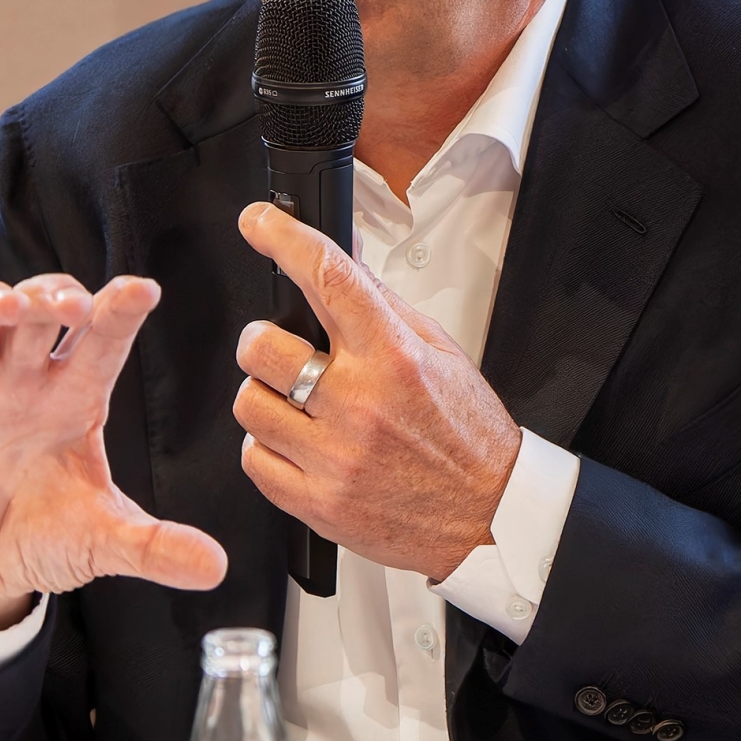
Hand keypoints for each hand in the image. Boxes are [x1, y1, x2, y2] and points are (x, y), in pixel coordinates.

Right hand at [0, 272, 226, 629]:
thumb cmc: (40, 538)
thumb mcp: (100, 543)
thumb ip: (154, 548)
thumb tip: (217, 569)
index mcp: (74, 400)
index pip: (101, 343)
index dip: (119, 311)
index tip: (142, 290)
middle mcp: (22, 384)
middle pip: (37, 314)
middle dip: (52, 297)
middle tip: (72, 304)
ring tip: (5, 307)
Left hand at [234, 204, 520, 580]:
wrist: (491, 517)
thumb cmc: (469, 437)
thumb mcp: (441, 353)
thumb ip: (383, 307)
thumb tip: (340, 260)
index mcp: (395, 358)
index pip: (328, 278)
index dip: (283, 239)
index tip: (258, 223)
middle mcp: (361, 405)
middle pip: (263, 346)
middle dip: (263, 339)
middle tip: (284, 350)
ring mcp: (336, 457)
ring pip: (249, 403)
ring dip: (266, 397)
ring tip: (298, 405)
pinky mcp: (319, 502)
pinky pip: (254, 459)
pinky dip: (267, 448)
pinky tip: (299, 444)